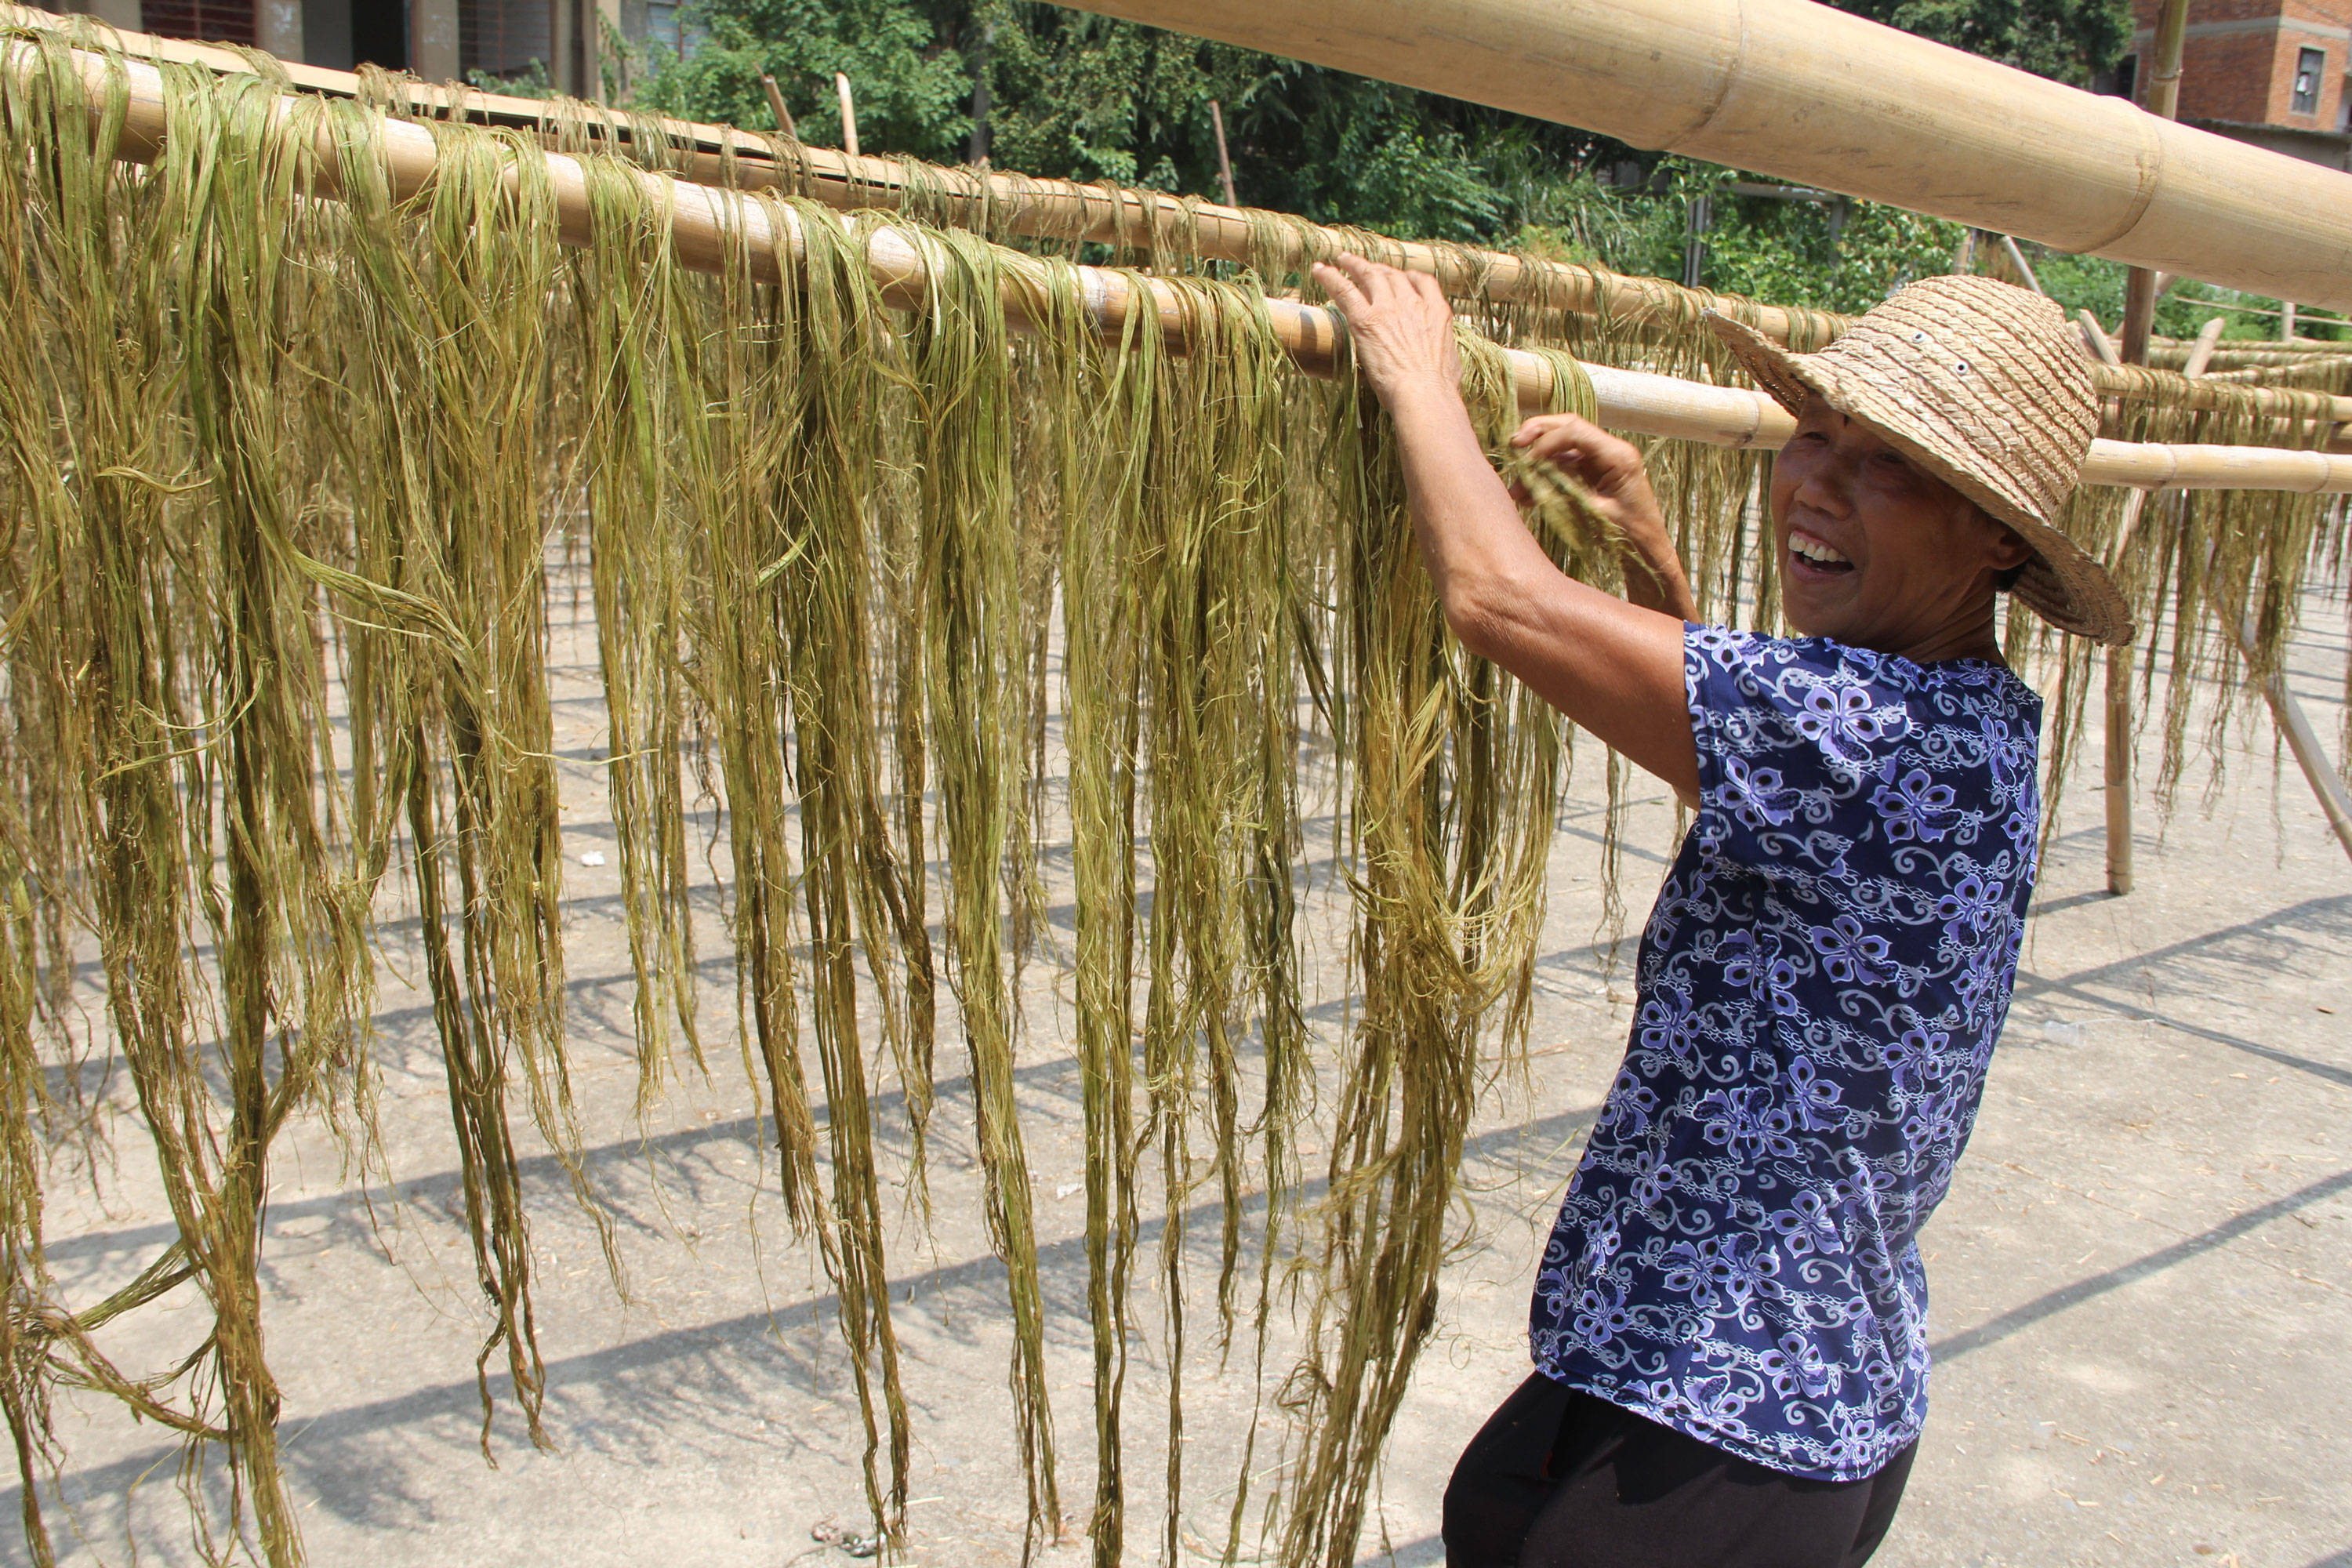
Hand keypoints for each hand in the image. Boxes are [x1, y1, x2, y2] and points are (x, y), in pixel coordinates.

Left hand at [1310, 254, 1460, 402]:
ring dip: (1355, 265)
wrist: (1424, 392)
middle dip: (1379, 268)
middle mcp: (1413, 303)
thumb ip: (1443, 353)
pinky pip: (1345, 291)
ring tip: (1342, 259)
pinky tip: (1319, 271)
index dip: (1409, 276)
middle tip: (1366, 266)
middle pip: (1393, 276)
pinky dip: (1330, 278)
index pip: (1423, 282)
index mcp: (1437, 312)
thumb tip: (1443, 364)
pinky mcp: (1365, 320)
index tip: (1401, 276)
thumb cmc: (1439, 388)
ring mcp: (1389, 309)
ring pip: (1370, 276)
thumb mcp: (1451, 363)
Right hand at [1508, 413, 1696, 620]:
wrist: (1647, 554)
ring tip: (1517, 487)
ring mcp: (1602, 461)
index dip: (1545, 442)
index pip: (1575, 431)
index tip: (1526, 463)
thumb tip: (1534, 473)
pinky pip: (1564, 467)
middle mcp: (1611, 451)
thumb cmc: (1629, 537)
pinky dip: (1544, 477)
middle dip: (1537, 434)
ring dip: (1537, 462)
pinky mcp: (1593, 474)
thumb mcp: (1593, 513)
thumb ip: (1565, 489)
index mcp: (1618, 456)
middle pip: (1568, 427)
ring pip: (1562, 448)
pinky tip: (1527, 495)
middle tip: (1513, 446)